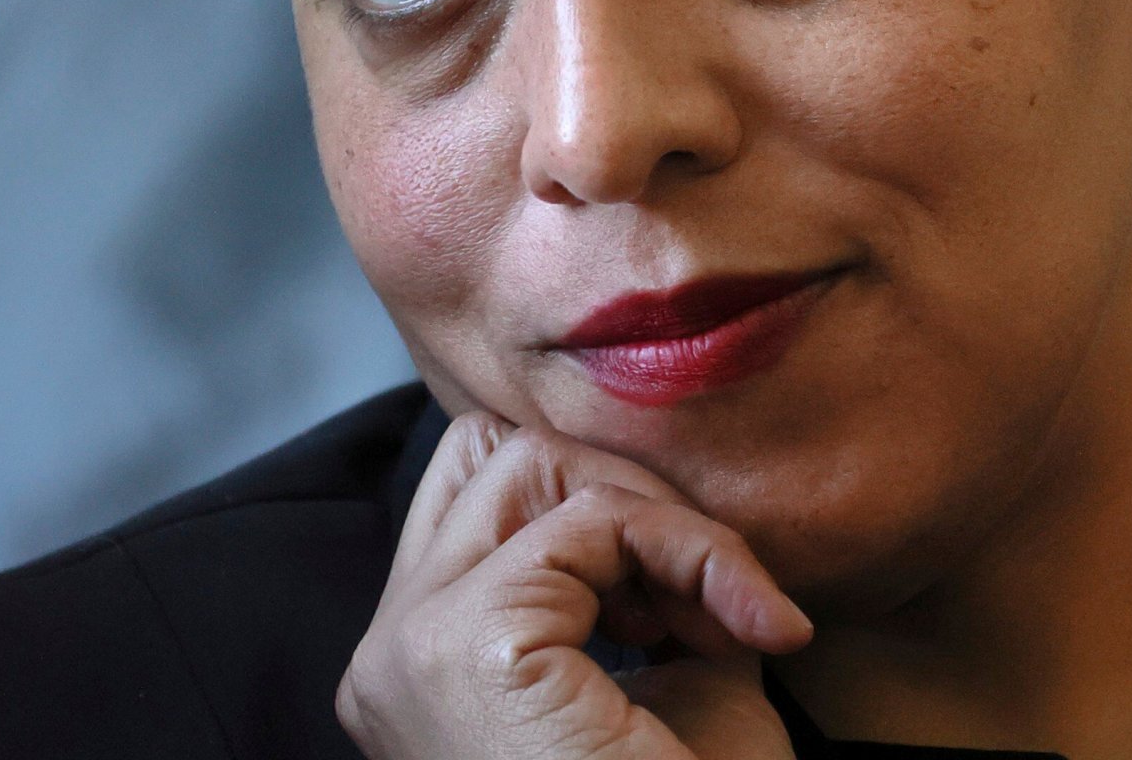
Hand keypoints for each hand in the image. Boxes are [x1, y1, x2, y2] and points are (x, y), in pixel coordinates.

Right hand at [338, 412, 811, 758]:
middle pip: (493, 459)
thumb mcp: (671, 671)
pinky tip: (744, 628)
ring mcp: (410, 649)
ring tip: (722, 621)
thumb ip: (646, 576)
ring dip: (661, 523)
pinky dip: (691, 550)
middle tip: (709, 605)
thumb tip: (670, 484)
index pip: (477, 492)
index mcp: (417, 668)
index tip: (687, 606)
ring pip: (532, 465)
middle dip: (624, 500)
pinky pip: (594, 518)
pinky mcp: (470, 642)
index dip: (595, 507)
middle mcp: (387, 657)